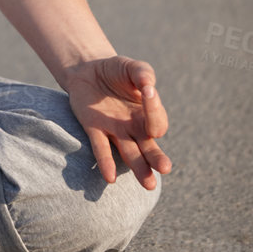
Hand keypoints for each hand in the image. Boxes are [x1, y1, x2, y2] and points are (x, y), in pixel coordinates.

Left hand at [63, 56, 169, 190]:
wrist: (87, 71)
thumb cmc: (116, 71)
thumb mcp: (131, 67)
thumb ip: (143, 74)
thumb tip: (148, 87)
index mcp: (148, 113)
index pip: (157, 120)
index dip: (154, 109)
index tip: (148, 91)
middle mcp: (134, 127)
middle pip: (149, 147)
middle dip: (157, 158)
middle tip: (165, 168)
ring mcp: (115, 131)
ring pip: (129, 153)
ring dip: (138, 168)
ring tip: (149, 184)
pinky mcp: (94, 130)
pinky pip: (101, 149)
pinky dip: (106, 163)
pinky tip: (109, 178)